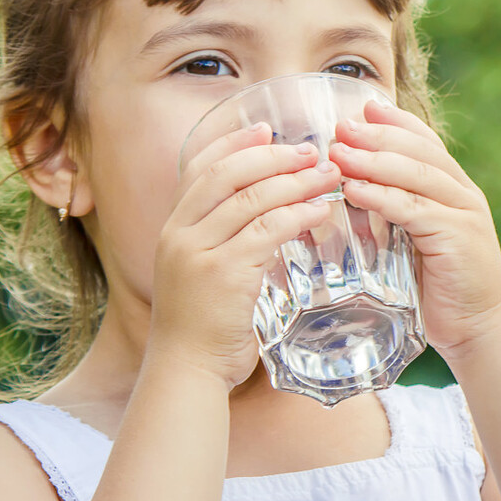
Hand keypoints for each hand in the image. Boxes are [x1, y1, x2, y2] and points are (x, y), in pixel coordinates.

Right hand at [148, 123, 341, 387]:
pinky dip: (297, 214)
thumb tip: (264, 215)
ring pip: (250, 198)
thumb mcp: (202, 273)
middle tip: (311, 149)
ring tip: (327, 174)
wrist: (186, 372)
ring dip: (294, 181)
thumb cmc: (203, 328)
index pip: (198, 167)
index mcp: (173, 227)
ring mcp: (198, 251)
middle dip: (272, 155)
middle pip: (226, 173)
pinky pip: (267, 231)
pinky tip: (321, 210)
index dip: (233, 143)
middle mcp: (179, 232)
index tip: (266, 128)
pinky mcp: (223, 273)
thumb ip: (223, 242)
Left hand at [330, 102, 500, 358]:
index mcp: (456, 190)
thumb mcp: (416, 242)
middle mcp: (464, 194)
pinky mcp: (457, 236)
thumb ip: (395, 213)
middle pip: (420, 151)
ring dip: (373, 161)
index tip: (365, 106)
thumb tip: (351, 189)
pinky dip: (382, 196)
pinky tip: (354, 190)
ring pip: (417, 175)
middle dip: (378, 135)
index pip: (427, 143)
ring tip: (338, 152)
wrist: (478, 331)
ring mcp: (464, 213)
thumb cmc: (440, 289)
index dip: (396, 122)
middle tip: (342, 126)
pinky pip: (413, 209)